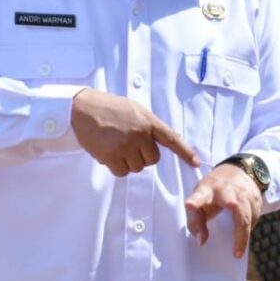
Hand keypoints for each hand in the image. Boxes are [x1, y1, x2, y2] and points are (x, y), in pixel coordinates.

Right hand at [70, 89, 200, 176]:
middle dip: (143, 156)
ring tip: (116, 145)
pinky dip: (117, 167)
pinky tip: (108, 153)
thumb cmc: (109, 108)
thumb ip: (148, 125)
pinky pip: (122, 172)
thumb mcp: (135, 110)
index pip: (172, 138)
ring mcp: (126, 146)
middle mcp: (140, 134)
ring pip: (137, 167)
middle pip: (152, 159)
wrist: (83, 108)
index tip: (196, 163)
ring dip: (128, 161)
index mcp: (148, 121)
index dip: (185, 152)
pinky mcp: (111, 156)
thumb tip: (158, 142)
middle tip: (129, 144)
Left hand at [184, 163, 262, 257]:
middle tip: (231, 205)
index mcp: (207, 189)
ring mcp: (243, 193)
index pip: (200, 195)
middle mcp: (226, 189)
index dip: (195, 200)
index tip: (190, 205)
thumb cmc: (212, 193)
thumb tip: (201, 242)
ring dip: (242, 234)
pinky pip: (253, 219)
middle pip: (228, 196)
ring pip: (245, 214)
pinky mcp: (256, 200)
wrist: (238, 172)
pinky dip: (248, 231)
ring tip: (237, 253)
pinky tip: (243, 238)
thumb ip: (196, 222)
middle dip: (230, 200)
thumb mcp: (200, 202)